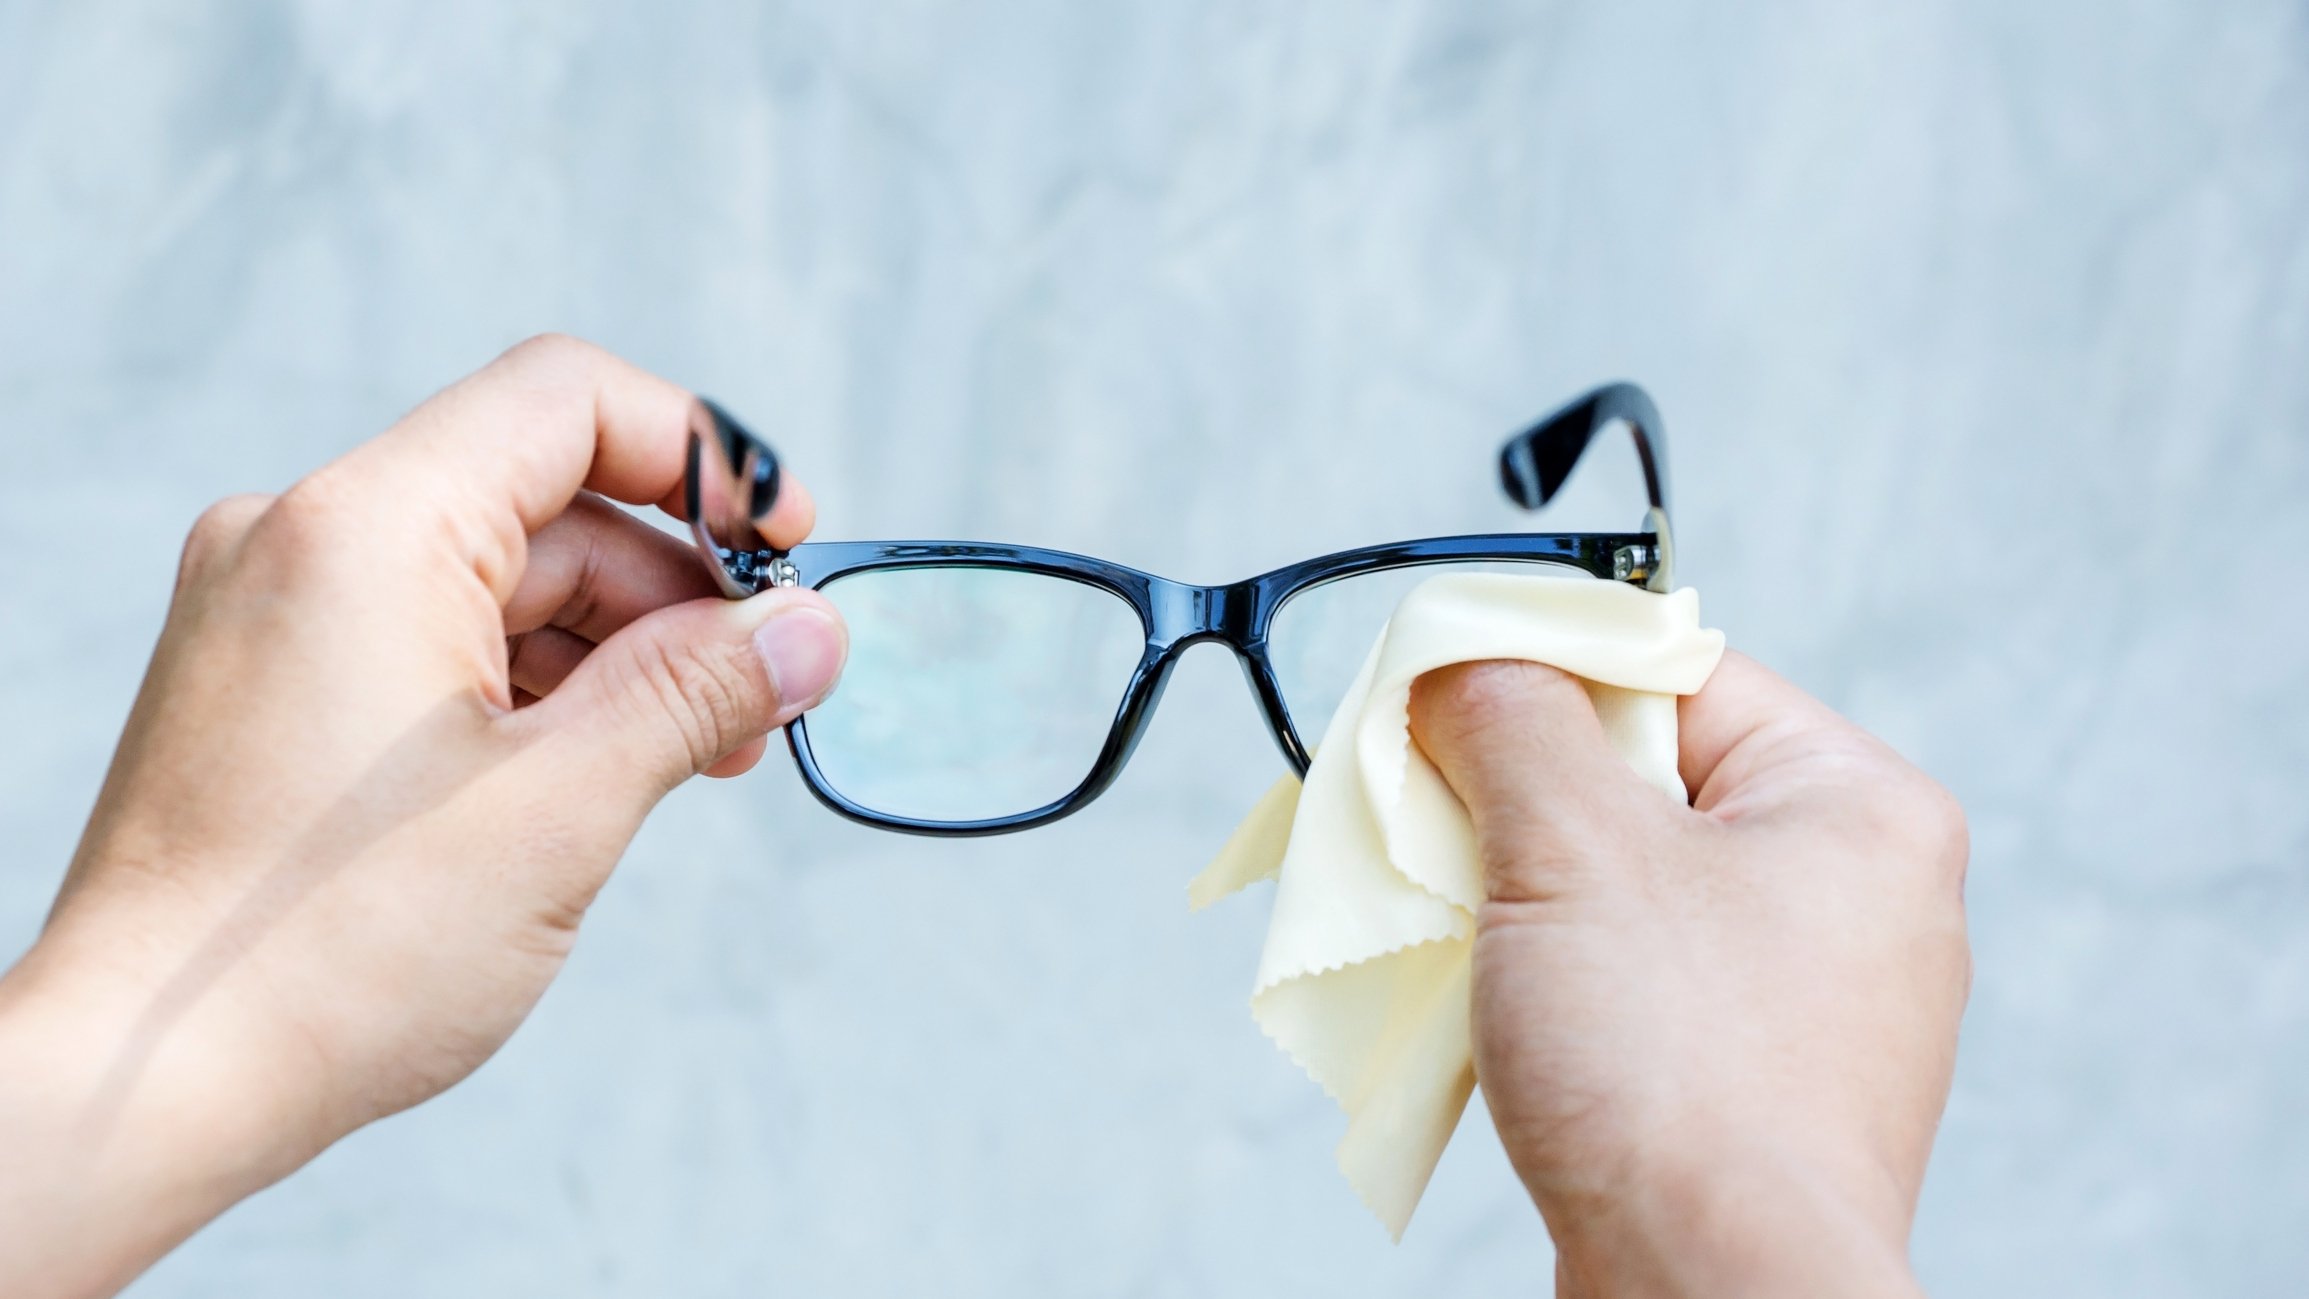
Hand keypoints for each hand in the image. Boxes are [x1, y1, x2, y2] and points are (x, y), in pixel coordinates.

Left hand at [0, 336, 846, 1298]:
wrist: (143, 1084)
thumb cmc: (325, 954)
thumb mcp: (561, 809)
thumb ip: (699, 693)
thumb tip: (808, 631)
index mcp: (367, 530)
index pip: (566, 402)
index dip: (702, 456)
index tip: (787, 545)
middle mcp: (302, 542)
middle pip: (543, 501)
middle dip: (673, 590)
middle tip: (764, 695)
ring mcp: (275, 614)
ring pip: (497, 580)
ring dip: (614, 653)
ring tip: (696, 758)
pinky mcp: (270, 686)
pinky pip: (436, 641)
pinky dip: (533, 691)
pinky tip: (595, 776)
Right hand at [1408, 652, 1968, 1298]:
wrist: (1715, 1297)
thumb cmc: (1681, 1080)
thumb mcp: (1571, 847)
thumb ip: (1510, 717)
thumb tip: (1463, 658)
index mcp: (1862, 807)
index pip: (1678, 672)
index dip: (1546, 673)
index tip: (1440, 689)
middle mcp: (1859, 896)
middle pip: (1646, 779)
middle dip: (1522, 795)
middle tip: (1436, 815)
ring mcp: (1813, 999)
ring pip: (1631, 887)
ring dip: (1525, 892)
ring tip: (1465, 923)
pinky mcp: (1755, 1082)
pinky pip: (1637, 982)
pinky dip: (1555, 979)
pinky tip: (1500, 1007)